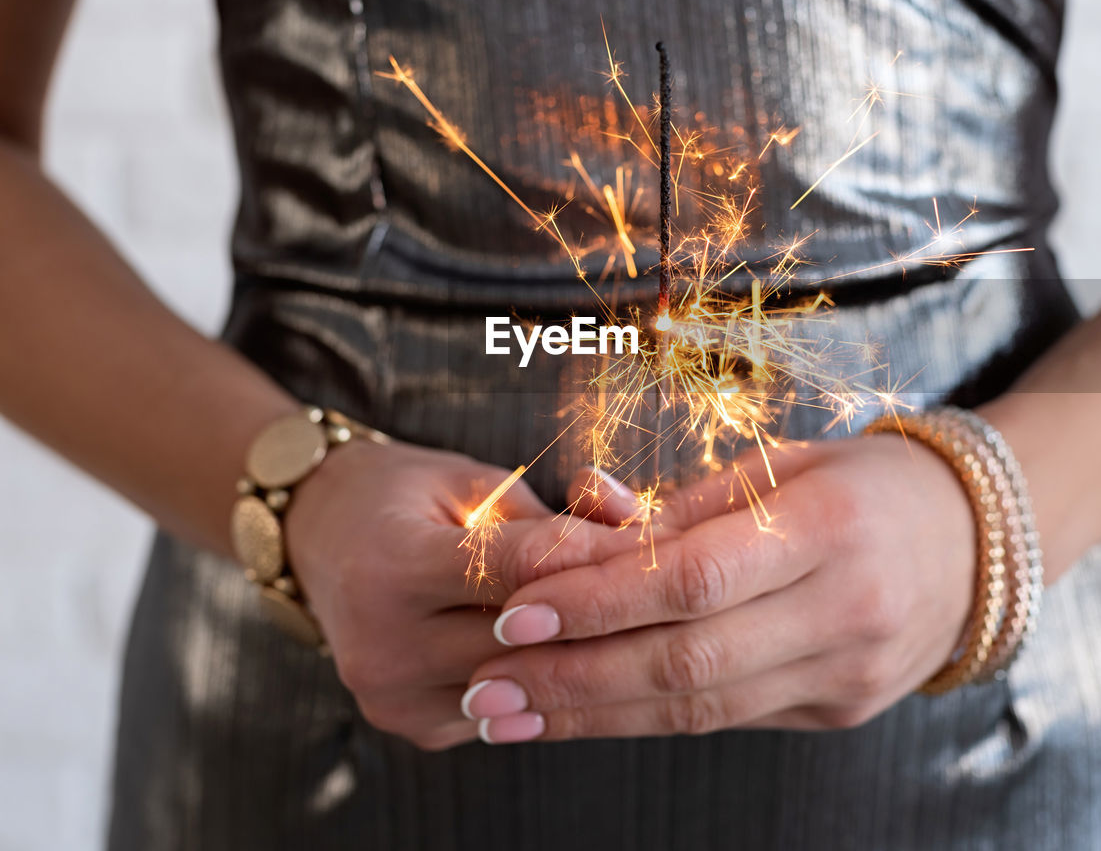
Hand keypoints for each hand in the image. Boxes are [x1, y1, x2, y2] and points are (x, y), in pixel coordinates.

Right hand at [283, 437, 636, 749]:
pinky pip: (508, 706)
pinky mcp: (415, 726)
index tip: (656, 542)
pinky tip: (584, 645)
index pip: (517, 569)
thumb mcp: (471, 483)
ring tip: (639, 614)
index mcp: (389, 568)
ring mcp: (394, 698)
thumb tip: (641, 539)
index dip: (594, 555)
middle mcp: (382, 645)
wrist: (323, 538)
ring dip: (585, 651)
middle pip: (528, 640)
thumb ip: (546, 521)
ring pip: (526, 683)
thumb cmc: (406, 496)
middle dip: (603, 611)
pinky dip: (549, 675)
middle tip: (669, 585)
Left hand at [458, 435, 975, 741]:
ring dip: (593, 714)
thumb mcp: (779, 464)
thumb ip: (677, 506)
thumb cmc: (861, 484)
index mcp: (828, 527)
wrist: (975, 542)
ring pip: (699, 708)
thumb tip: (573, 522)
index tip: (512, 614)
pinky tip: (582, 711)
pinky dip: (646, 716)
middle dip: (573, 679)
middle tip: (482, 688)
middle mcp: (845, 611)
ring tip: (507, 714)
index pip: (692, 578)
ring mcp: (849, 675)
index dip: (596, 602)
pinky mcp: (840, 711)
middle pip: (686, 661)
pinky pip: (726, 718)